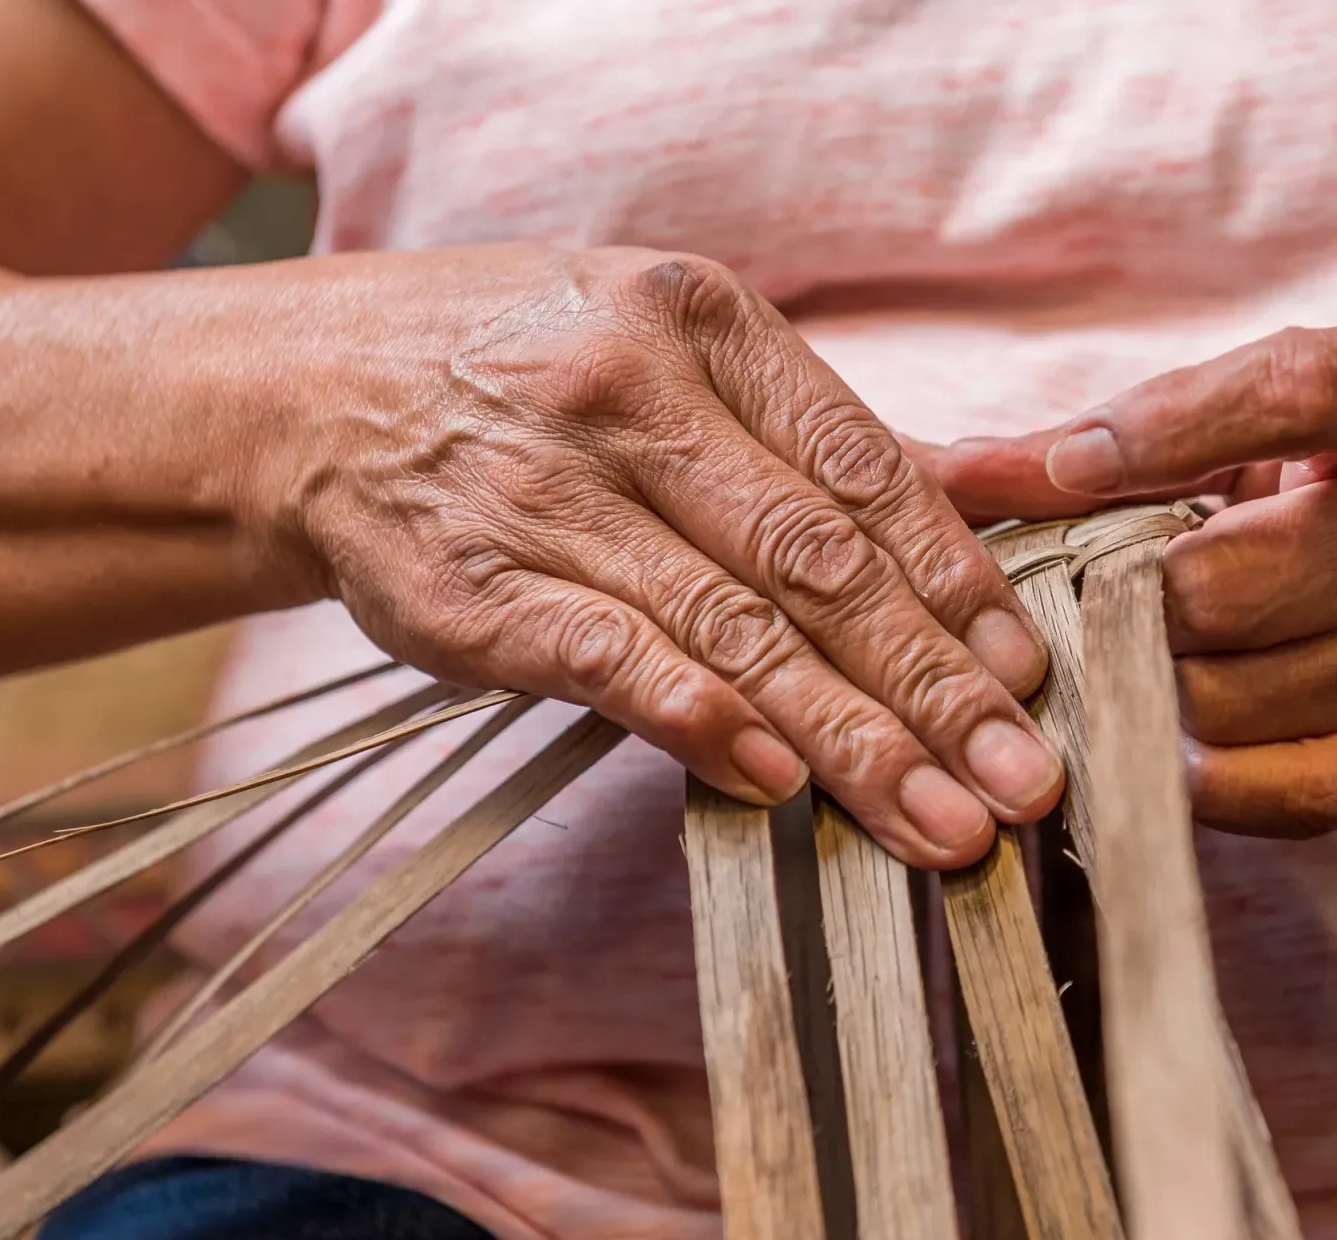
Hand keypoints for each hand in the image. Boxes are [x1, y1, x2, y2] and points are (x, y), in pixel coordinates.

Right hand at [261, 246, 1060, 864]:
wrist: (306, 393)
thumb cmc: (530, 373)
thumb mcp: (676, 350)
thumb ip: (833, 435)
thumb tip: (1015, 488)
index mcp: (703, 322)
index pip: (865, 469)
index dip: (958, 583)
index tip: (1030, 675)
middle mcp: (626, 391)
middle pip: (817, 560)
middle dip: (936, 684)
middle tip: (1023, 779)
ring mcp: (544, 489)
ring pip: (732, 625)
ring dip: (851, 737)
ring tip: (941, 820)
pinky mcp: (471, 587)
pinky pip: (607, 659)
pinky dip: (698, 720)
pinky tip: (779, 783)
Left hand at [928, 326, 1336, 836]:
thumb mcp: (1308, 414)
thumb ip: (1138, 433)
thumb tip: (951, 472)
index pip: (1295, 393)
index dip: (1163, 429)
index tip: (1066, 463)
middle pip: (1230, 581)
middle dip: (1129, 595)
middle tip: (1089, 594)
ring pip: (1235, 696)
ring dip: (1152, 686)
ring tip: (1129, 659)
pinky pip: (1291, 790)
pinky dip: (1207, 779)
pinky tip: (1175, 742)